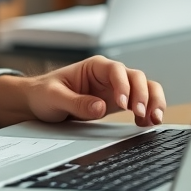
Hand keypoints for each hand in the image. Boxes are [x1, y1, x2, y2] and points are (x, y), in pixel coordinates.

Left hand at [0, 56, 165, 127]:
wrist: (38, 103)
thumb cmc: (43, 94)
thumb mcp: (54, 97)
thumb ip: (76, 102)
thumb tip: (99, 107)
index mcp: (94, 66)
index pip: (116, 70)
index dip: (123, 85)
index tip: (122, 104)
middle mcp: (108, 75)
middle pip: (137, 78)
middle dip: (143, 95)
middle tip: (142, 114)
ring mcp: (116, 88)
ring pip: (145, 88)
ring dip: (153, 102)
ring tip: (153, 120)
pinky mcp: (118, 102)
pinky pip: (141, 102)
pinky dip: (148, 110)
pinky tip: (147, 123)